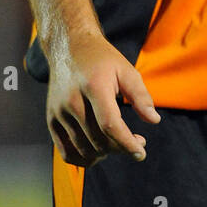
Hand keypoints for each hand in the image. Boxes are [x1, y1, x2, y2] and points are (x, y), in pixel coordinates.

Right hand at [45, 31, 160, 166]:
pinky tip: (99, 154)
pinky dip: (83, 159)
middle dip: (121, 147)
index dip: (127, 143)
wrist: (69, 47)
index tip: (141, 153)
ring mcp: (58, 111)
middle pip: (98, 139)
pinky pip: (66, 151)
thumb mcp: (126, 70)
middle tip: (137, 142)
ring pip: (84, 148)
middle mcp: (72, 100)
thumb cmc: (102, 59)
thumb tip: (154, 120)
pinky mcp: (51, 119)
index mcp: (94, 86)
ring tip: (119, 144)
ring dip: (105, 154)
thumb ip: (141, 96)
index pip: (110, 125)